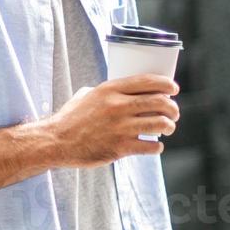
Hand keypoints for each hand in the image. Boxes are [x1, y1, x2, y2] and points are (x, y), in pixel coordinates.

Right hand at [45, 74, 178, 166]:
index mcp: (110, 90)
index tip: (173, 89)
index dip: (167, 84)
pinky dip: (157, 147)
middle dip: (172, 108)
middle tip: (173, 113)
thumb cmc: (70, 118)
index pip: (148, 81)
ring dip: (169, 126)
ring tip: (167, 128)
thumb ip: (106, 92)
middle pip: (160, 102)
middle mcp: (117, 106)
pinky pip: (151, 146)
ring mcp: (120, 128)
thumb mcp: (85, 96)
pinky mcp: (120, 147)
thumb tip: (125, 92)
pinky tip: (154, 146)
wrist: (56, 141)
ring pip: (160, 124)